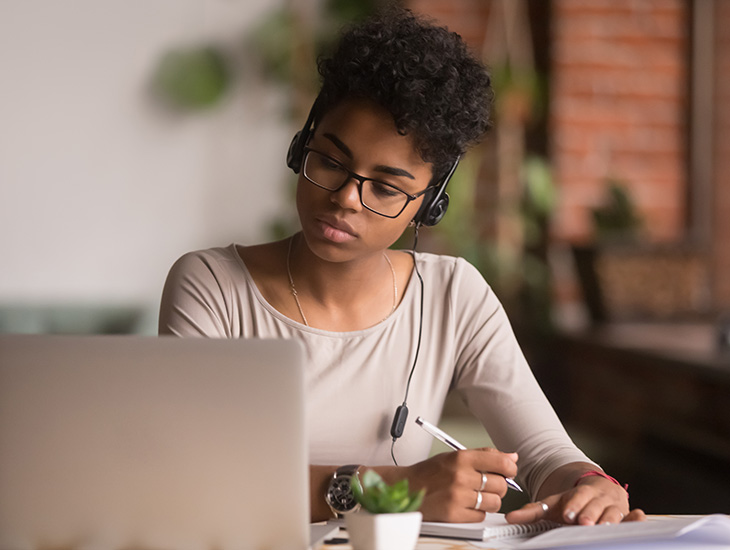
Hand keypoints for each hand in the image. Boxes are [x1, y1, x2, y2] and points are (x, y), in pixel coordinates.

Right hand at [402, 448, 518, 522]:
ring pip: (494, 502)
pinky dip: (477, 513)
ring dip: (489, 501)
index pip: (501, 462)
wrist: (405, 488)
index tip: (508, 471)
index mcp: (461, 458)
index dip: (509, 468)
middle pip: (500, 485)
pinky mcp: (453, 514)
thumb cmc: (429, 473)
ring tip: (475, 496)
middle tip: (486, 485)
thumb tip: (511, 457)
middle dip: (498, 487)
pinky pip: (481, 516)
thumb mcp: (454, 456)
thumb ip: (484, 455)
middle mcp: (460, 476)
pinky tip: (465, 505)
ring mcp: (457, 496)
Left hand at [506, 476, 645, 525]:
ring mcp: (614, 506)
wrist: (597, 491)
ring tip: (604, 527)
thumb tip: (509, 518)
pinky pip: (632, 516)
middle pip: (595, 506)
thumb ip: (532, 512)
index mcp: (580, 493)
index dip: (574, 505)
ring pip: (614, 513)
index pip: (576, 498)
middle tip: (584, 523)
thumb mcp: (554, 504)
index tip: (568, 514)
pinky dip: (636, 518)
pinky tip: (640, 517)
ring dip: (610, 519)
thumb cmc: (573, 502)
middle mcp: (599, 497)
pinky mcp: (627, 515)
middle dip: (590, 514)